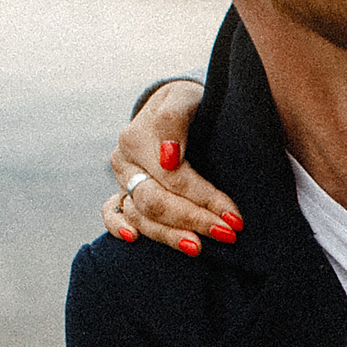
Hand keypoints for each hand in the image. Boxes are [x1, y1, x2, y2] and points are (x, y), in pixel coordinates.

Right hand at [103, 80, 242, 253]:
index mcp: (136, 138)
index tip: (235, 218)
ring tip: (198, 249)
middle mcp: (125, 162)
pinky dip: (118, 228)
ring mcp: (122, 180)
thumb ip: (174, 119)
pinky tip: (135, 241)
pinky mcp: (122, 193)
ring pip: (140, 215)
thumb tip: (169, 157)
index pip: (174, 178)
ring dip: (169, 235)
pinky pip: (112, 214)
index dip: (206, 199)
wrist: (176, 106)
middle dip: (193, 220)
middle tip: (226, 234)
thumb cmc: (188, 103)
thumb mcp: (184, 97)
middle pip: (156, 201)